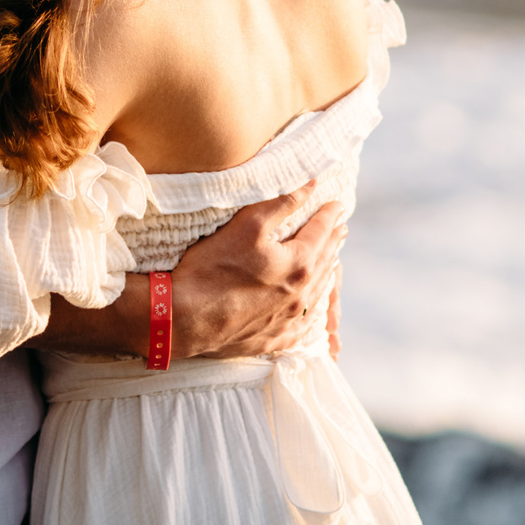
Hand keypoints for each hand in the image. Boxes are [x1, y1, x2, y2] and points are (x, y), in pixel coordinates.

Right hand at [170, 181, 344, 360]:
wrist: (185, 318)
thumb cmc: (214, 267)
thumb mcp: (248, 224)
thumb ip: (283, 203)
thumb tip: (311, 185)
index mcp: (299, 264)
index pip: (321, 232)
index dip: (329, 215)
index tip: (337, 205)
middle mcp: (300, 294)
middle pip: (324, 262)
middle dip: (332, 242)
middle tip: (340, 228)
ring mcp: (288, 320)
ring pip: (317, 293)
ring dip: (326, 272)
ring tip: (330, 260)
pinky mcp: (273, 339)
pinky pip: (303, 325)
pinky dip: (312, 311)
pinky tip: (311, 308)